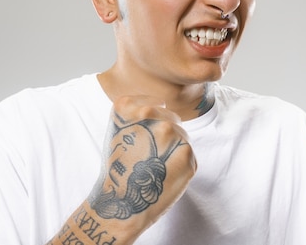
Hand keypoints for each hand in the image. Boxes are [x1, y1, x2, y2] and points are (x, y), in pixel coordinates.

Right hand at [89, 95, 195, 238]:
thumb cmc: (119, 168)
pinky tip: (166, 172)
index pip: (155, 103)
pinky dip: (180, 161)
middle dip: (166, 134)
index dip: (153, 120)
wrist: (123, 202)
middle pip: (171, 118)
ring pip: (182, 134)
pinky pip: (187, 150)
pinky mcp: (186, 152)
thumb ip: (138, 113)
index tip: (143, 135)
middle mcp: (149, 114)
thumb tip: (163, 105)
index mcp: (127, 106)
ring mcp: (169, 132)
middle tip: (150, 155)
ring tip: (156, 164)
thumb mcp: (118, 132)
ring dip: (174, 148)